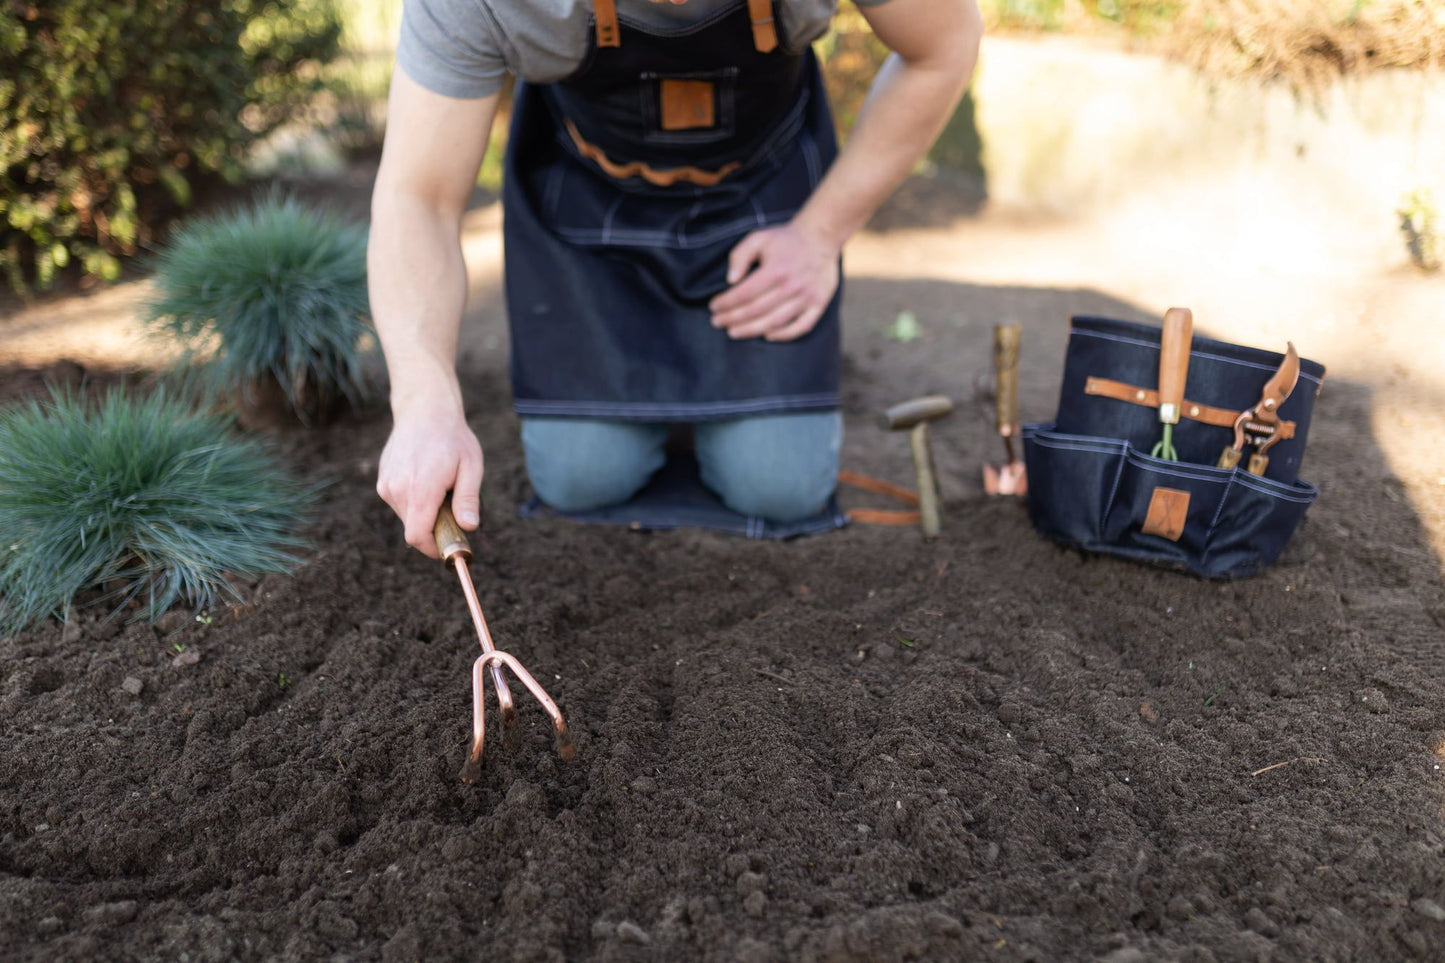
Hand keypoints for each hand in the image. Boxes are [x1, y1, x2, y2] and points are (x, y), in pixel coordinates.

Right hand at [375, 393, 483, 557]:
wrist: (424, 410)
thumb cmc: (453, 438)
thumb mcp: (471, 467)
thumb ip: (468, 499)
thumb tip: (469, 527)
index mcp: (421, 489)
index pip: (417, 537)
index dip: (433, 548)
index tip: (448, 546)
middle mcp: (397, 489)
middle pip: (413, 529)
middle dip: (433, 528)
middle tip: (453, 509)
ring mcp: (386, 485)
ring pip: (407, 517)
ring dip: (424, 513)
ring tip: (439, 486)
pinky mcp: (382, 481)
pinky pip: (399, 503)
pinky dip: (414, 501)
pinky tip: (425, 478)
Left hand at [708, 222, 839, 341]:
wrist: (821, 237)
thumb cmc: (785, 239)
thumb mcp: (758, 238)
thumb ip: (740, 255)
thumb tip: (730, 280)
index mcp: (776, 270)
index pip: (744, 294)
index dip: (726, 303)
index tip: (713, 307)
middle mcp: (792, 286)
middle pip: (756, 310)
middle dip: (732, 319)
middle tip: (717, 322)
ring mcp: (807, 297)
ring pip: (775, 322)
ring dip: (752, 330)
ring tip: (733, 332)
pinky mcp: (819, 304)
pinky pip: (802, 327)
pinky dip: (784, 335)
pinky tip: (768, 335)